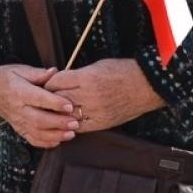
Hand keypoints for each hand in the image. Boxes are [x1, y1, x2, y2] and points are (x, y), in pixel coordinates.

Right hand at [0, 63, 78, 147]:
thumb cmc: (7, 77)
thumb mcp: (21, 69)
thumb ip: (39, 73)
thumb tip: (55, 72)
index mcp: (19, 92)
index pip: (38, 99)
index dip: (55, 103)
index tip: (70, 105)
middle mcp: (18, 109)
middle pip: (39, 120)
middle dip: (58, 123)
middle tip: (75, 122)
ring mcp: (18, 121)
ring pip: (37, 133)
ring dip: (55, 135)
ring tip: (71, 133)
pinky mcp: (19, 129)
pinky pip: (32, 140)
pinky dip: (46, 143)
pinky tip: (59, 140)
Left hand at [44, 59, 164, 132]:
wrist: (147, 86)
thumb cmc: (124, 72)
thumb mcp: (98, 66)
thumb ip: (78, 74)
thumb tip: (60, 80)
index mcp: (87, 77)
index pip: (56, 82)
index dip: (49, 82)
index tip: (47, 84)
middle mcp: (90, 95)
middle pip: (58, 99)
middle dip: (50, 98)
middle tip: (46, 98)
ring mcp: (96, 111)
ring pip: (66, 115)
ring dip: (59, 113)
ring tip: (55, 110)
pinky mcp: (102, 123)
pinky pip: (79, 127)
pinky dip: (71, 124)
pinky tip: (69, 120)